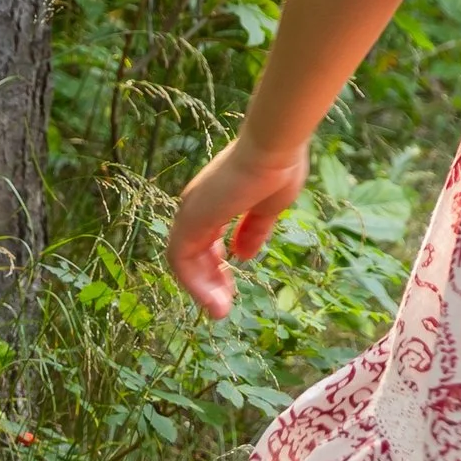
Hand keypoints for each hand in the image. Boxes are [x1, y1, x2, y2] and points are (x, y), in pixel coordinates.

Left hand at [168, 134, 308, 316]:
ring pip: (183, 260)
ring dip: (201, 289)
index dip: (217, 263)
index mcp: (215, 199)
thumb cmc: (278, 169)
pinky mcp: (190, 220)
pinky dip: (195, 285)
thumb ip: (253, 231)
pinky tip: (214, 301)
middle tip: (223, 305)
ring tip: (219, 312)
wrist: (274, 148)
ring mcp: (191, 211)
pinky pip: (181, 261)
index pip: (206, 238)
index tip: (232, 284)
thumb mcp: (269, 208)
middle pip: (192, 252)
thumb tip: (244, 255)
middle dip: (209, 280)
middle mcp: (197, 204)